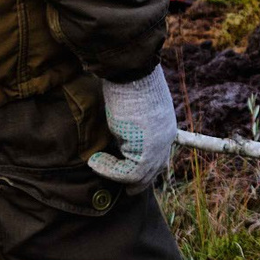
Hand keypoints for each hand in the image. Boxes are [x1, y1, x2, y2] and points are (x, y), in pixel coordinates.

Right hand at [89, 65, 177, 187]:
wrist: (131, 74)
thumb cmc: (125, 83)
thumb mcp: (129, 108)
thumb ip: (127, 126)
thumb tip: (112, 140)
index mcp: (165, 127)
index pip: (159, 157)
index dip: (145, 169)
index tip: (127, 174)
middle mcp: (165, 139)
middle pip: (152, 171)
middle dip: (135, 182)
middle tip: (120, 186)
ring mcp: (158, 147)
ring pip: (139, 176)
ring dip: (114, 174)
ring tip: (96, 164)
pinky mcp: (147, 152)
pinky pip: (128, 174)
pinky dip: (109, 171)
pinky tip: (94, 161)